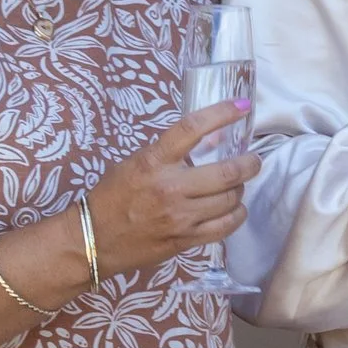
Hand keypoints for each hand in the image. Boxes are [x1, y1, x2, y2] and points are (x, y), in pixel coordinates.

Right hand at [87, 104, 259, 272]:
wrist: (94, 238)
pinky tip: (236, 208)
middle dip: (249, 163)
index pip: (192, 128)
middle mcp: (170, 187)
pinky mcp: (186, 240)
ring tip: (239, 184)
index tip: (241, 107)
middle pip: (226, 171)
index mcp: (154, 161)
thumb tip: (211, 139)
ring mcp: (180, 217)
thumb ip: (169, 152)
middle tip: (253, 160)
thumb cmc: (112, 197)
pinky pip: (225, 226)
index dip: (222, 113)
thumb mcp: (135, 163)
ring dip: (241, 189)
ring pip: (230, 199)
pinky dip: (237, 215)